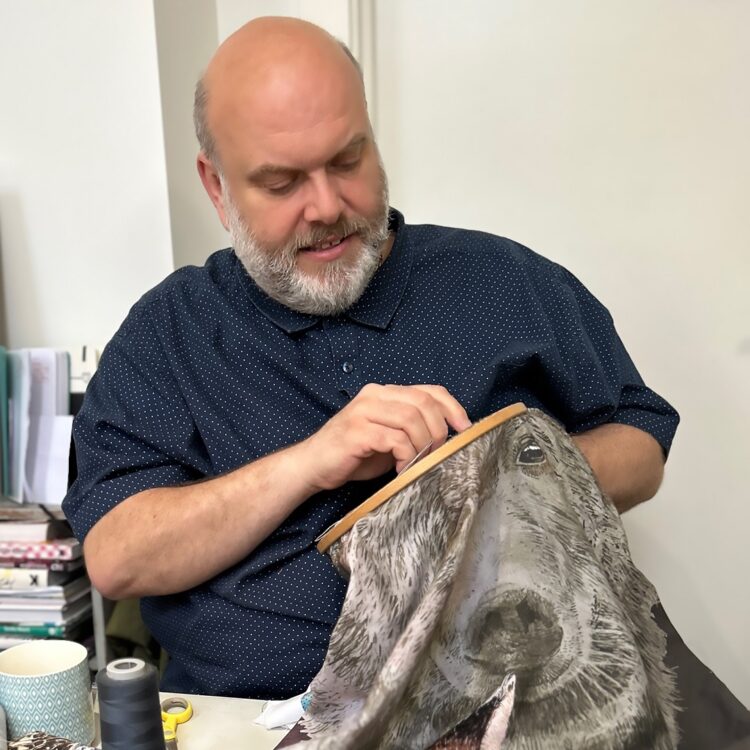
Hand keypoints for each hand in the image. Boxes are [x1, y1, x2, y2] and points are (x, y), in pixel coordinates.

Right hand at [292, 384, 471, 491]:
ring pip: (412, 420)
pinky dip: (407, 457)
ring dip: (424, 446)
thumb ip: (412, 429)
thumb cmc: (353, 455)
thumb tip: (449, 437)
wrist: (312, 466)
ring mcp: (364, 411)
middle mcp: (374, 395)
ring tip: (419, 464)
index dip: (452, 408)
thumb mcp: (389, 437)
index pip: (429, 391)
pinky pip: (396, 440)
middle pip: (424, 403)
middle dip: (439, 431)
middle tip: (438, 455)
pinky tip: (401, 470)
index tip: (465, 429)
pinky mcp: (357, 431)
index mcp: (384, 392)